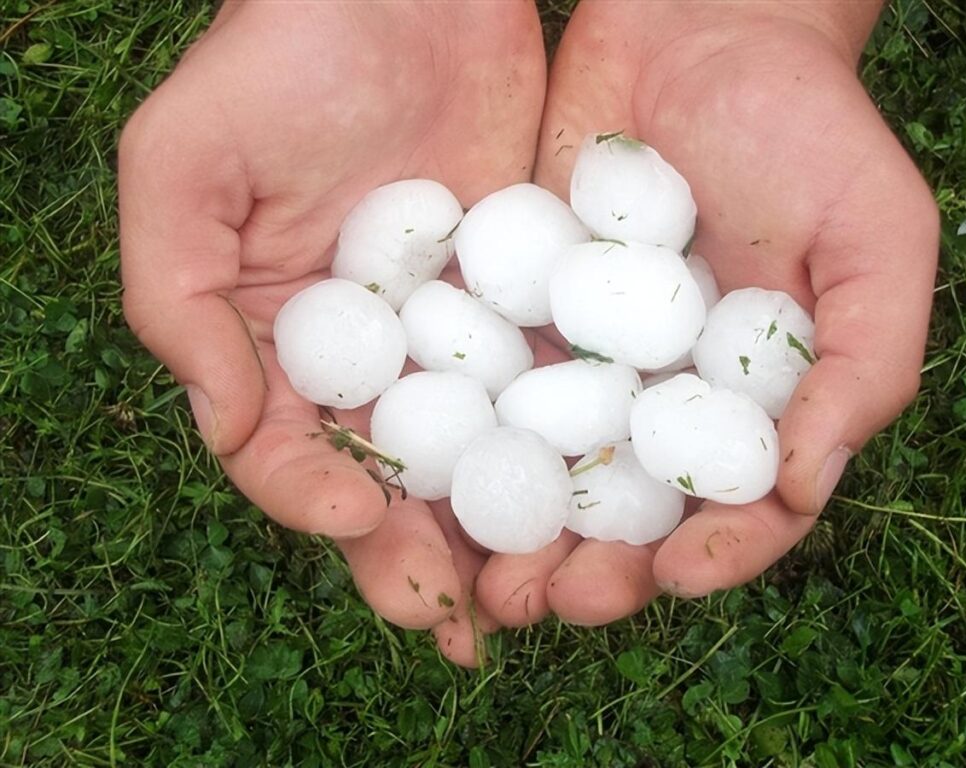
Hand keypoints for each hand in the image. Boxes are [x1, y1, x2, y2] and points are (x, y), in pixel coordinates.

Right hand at [119, 1, 545, 664]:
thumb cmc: (278, 61)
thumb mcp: (183, 164)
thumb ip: (176, 300)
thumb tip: (228, 428)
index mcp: (277, 346)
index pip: (287, 455)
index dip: (316, 502)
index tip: (363, 520)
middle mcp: (366, 360)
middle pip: (387, 482)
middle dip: (417, 558)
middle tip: (461, 622)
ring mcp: (451, 342)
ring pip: (473, 460)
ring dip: (498, 535)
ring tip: (534, 594)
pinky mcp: (524, 310)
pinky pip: (543, 392)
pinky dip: (564, 452)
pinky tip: (594, 499)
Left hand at [474, 1, 938, 626]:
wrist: (698, 27)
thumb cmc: (807, 126)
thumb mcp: (875, 234)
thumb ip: (864, 362)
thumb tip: (802, 487)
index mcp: (754, 404)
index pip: (738, 509)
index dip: (715, 556)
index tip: (676, 575)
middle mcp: (664, 399)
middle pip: (629, 512)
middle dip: (594, 569)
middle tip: (553, 600)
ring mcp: (586, 363)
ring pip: (547, 471)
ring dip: (515, 533)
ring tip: (483, 575)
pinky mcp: (519, 317)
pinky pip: (486, 390)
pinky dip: (460, 441)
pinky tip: (430, 478)